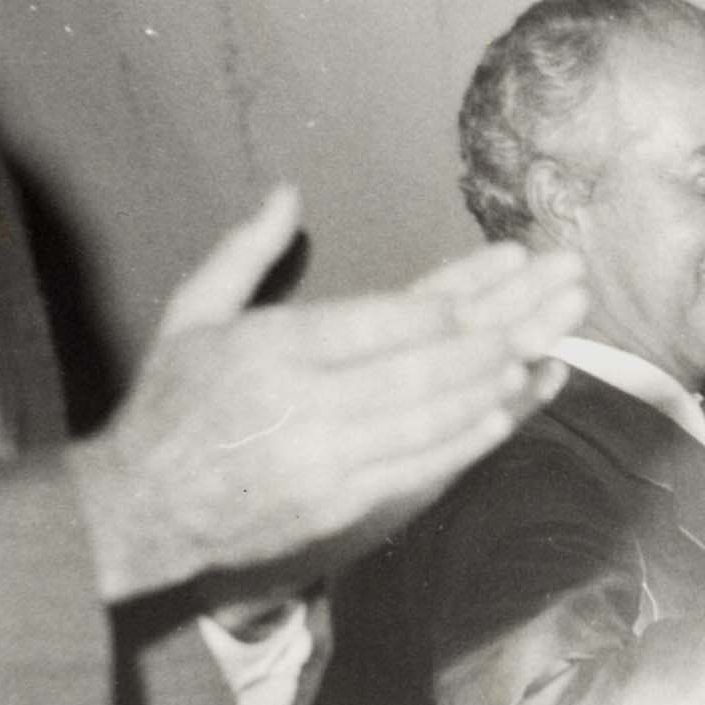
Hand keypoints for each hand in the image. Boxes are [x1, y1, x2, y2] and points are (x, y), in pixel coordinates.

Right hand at [71, 187, 588, 601]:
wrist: (138, 511)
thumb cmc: (170, 405)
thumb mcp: (191, 314)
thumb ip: (244, 252)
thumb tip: (289, 192)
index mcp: (274, 348)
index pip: (389, 316)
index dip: (462, 291)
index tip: (514, 261)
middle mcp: (306, 404)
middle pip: (429, 362)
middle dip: (509, 324)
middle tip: (566, 293)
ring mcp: (327, 460)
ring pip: (435, 414)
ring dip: (504, 377)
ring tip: (553, 341)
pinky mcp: (338, 504)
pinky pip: (420, 466)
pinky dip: (470, 435)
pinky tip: (509, 408)